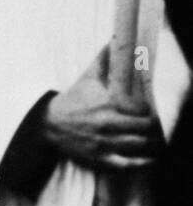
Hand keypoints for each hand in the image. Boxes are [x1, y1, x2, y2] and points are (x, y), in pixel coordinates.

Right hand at [42, 49, 162, 171]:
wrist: (47, 124)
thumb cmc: (72, 100)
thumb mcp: (86, 79)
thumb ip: (102, 60)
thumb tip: (113, 40)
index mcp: (107, 106)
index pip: (144, 113)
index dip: (151, 115)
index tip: (151, 115)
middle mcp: (108, 126)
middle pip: (146, 132)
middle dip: (155, 132)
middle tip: (156, 131)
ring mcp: (105, 144)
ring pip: (141, 148)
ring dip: (153, 147)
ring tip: (157, 144)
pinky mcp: (101, 160)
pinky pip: (129, 165)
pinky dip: (143, 164)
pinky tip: (149, 160)